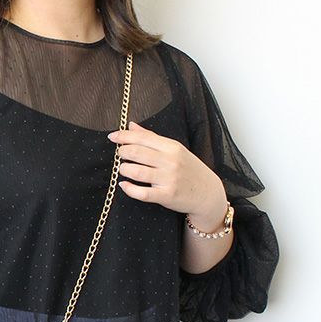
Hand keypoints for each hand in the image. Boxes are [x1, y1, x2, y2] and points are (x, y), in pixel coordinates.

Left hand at [108, 121, 226, 227]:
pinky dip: (129, 189)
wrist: (208, 193)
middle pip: (136, 153)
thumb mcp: (175, 150)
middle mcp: (170, 161)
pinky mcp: (167, 196)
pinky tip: (124, 185)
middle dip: (123, 152)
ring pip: (136, 172)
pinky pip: (142, 193)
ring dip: (124, 170)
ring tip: (124, 169)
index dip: (124, 136)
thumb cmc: (189, 170)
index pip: (143, 137)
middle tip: (120, 155)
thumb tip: (131, 126)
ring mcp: (168, 179)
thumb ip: (151, 138)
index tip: (112, 137)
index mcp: (172, 147)